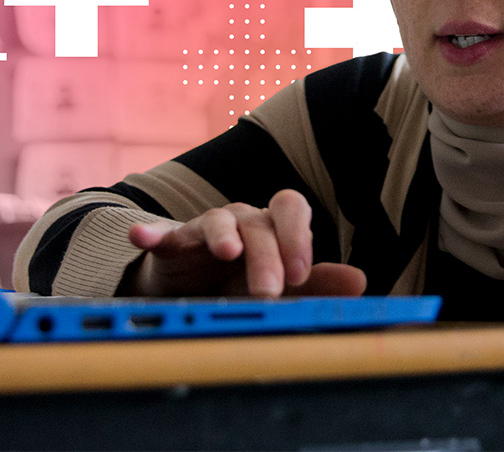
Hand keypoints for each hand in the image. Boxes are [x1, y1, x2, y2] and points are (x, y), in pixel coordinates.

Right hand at [118, 189, 367, 298]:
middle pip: (258, 222)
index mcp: (272, 227)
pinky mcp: (171, 245)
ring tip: (226, 252)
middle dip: (266, 254)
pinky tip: (143, 237)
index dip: (298, 236)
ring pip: (218, 220)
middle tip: (268, 291)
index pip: (290, 209)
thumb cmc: (242, 286)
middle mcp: (242, 220)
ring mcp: (205, 229)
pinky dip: (152, 234)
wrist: (192, 295)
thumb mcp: (280, 289)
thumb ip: (318, 284)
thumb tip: (360, 280)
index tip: (300, 273)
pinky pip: (162, 236)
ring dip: (222, 235)